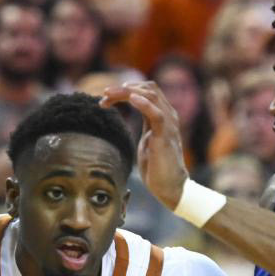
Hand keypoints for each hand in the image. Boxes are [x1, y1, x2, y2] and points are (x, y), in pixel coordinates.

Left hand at [98, 82, 186, 208]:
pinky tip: (131, 98)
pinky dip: (144, 104)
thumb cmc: (158, 167)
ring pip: (151, 96)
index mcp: (163, 115)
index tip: (106, 98)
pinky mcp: (165, 136)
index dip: (126, 90)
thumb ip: (145, 126)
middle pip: (148, 89)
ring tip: (109, 95)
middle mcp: (168, 115)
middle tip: (104, 94)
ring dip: (127, 92)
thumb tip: (130, 120)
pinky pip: (157, 114)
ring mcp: (168, 124)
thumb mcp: (148, 140)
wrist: (170, 186)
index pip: (146, 91)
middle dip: (123, 88)